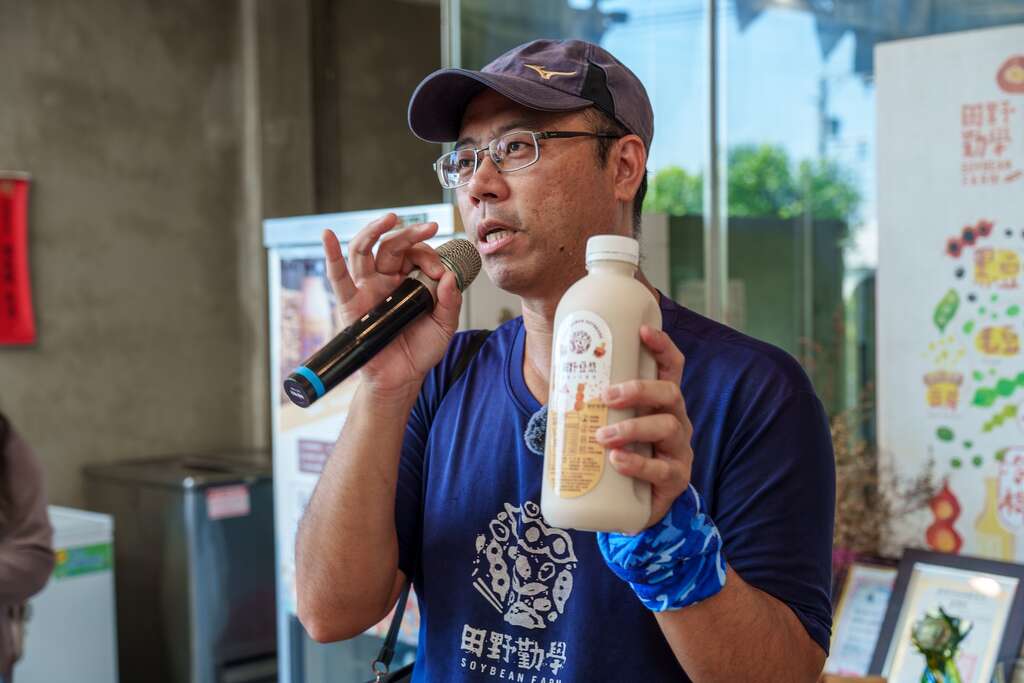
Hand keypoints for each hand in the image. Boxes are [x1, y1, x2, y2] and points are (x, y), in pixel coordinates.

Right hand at [322, 213, 462, 396]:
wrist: (402, 379)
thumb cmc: (420, 351)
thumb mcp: (444, 325)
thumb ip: (450, 302)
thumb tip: (449, 277)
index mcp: (407, 281)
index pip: (414, 254)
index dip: (429, 256)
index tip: (441, 272)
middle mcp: (385, 280)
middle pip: (391, 245)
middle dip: (410, 233)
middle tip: (429, 227)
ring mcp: (366, 289)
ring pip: (364, 251)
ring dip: (374, 230)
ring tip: (391, 217)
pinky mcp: (351, 304)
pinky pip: (338, 278)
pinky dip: (330, 255)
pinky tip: (327, 235)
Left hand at [594, 325, 692, 528]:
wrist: (629, 500)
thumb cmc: (617, 449)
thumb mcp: (607, 420)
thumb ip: (590, 397)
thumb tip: (554, 364)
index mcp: (660, 400)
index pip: (670, 366)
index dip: (662, 346)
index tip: (642, 331)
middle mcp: (676, 419)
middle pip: (670, 393)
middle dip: (639, 390)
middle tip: (607, 395)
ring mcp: (679, 449)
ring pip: (667, 428)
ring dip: (632, 428)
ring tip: (602, 436)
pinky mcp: (675, 479)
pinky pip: (662, 470)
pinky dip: (637, 464)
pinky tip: (617, 461)